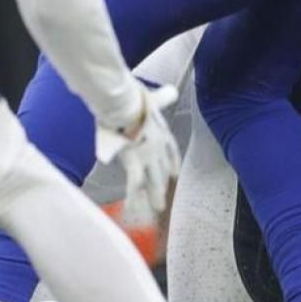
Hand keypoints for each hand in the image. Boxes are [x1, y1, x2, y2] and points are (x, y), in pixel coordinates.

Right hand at [95, 82, 180, 225]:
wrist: (126, 103)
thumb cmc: (136, 98)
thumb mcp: (154, 97)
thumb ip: (164, 96)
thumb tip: (172, 91)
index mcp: (162, 132)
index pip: (171, 151)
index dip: (172, 163)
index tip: (174, 174)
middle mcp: (158, 147)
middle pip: (162, 171)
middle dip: (162, 187)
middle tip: (163, 202)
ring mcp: (148, 156)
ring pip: (152, 181)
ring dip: (153, 197)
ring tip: (156, 210)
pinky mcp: (134, 162)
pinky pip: (134, 185)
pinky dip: (133, 199)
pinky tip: (132, 210)